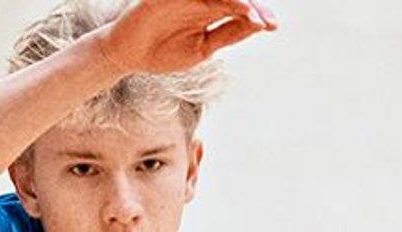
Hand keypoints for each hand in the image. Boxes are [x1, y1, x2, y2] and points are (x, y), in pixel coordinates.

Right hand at [100, 0, 277, 77]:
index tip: (272, 25)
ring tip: (249, 12)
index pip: (237, 7)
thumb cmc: (164, 52)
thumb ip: (227, 35)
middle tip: (265, 20)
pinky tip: (222, 4)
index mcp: (210, 9)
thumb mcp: (202, 49)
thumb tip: (257, 24)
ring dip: (232, 1)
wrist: (129, 56)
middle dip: (249, 5)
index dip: (255, 13)